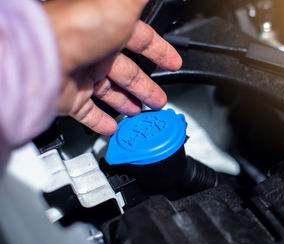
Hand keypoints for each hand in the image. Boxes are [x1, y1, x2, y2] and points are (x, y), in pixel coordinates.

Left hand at [44, 0, 181, 134]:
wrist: (46, 56)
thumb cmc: (82, 27)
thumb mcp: (123, 5)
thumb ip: (140, 0)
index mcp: (111, 30)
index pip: (142, 41)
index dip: (160, 52)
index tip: (173, 62)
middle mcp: (96, 52)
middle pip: (129, 72)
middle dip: (147, 86)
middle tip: (160, 99)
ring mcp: (82, 75)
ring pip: (111, 92)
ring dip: (128, 103)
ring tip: (142, 113)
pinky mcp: (71, 98)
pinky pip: (89, 113)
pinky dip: (102, 121)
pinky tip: (113, 127)